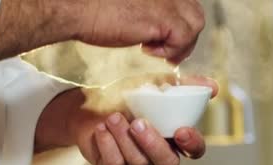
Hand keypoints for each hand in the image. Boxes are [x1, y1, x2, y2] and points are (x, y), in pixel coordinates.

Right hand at [0, 0, 204, 65]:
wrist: (76, 8)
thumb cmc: (92, 5)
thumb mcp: (127, 2)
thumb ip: (144, 7)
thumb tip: (153, 26)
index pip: (184, 2)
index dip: (177, 20)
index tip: (162, 36)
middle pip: (194, 11)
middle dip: (184, 34)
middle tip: (165, 49)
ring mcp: (167, 0)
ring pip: (195, 24)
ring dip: (180, 43)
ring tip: (157, 51)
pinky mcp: (162, 17)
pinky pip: (184, 37)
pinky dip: (170, 50)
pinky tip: (147, 50)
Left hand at [34, 76, 217, 164]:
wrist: (87, 104)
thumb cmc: (124, 95)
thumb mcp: (154, 84)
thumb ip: (183, 86)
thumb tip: (213, 87)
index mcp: (172, 136)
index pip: (194, 150)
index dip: (192, 144)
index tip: (181, 130)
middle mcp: (157, 154)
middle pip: (168, 163)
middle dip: (153, 144)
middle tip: (137, 123)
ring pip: (139, 163)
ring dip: (124, 138)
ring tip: (113, 117)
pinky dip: (108, 144)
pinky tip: (102, 129)